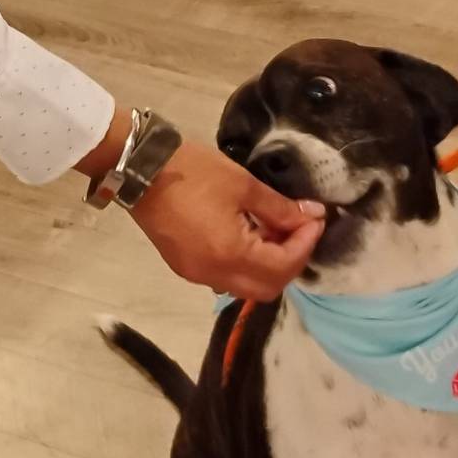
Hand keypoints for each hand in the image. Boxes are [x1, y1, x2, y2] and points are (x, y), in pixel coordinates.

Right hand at [131, 142, 324, 300]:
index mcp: (230, 255)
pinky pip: (226, 278)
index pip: (283, 266)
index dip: (306, 244)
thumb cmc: (194, 172)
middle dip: (291, 261)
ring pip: (247, 286)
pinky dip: (247, 264)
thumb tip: (312, 216)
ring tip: (277, 230)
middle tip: (301, 230)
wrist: (141, 169)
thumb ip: (281, 208)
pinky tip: (252, 235)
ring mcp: (197, 275)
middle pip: (267, 288)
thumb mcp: (244, 185)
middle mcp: (214, 275)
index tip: (316, 219)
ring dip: (270, 265)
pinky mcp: (185, 268)